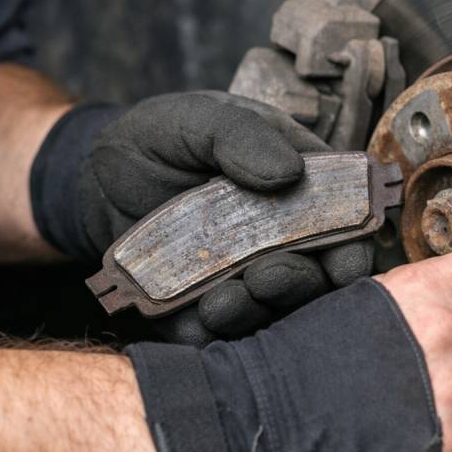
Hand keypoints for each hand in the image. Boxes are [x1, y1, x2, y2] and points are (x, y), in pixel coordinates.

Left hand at [79, 91, 371, 343]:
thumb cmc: (162, 138)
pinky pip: (218, 332)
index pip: (345, 220)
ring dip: (256, 311)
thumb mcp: (198, 118)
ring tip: (222, 300)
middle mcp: (282, 236)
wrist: (98, 176)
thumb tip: (289, 174)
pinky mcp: (204, 306)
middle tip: (266, 276)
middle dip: (299, 284)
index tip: (343, 262)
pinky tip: (194, 314)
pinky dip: (211, 331)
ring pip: (272, 309)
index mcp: (298, 185)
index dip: (352, 245)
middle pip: (317, 275)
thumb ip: (240, 136)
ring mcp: (246, 274)